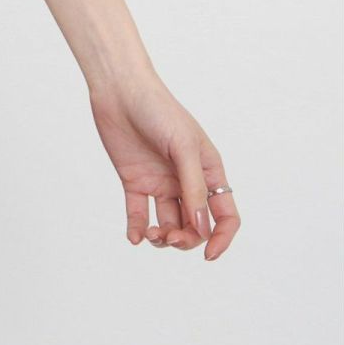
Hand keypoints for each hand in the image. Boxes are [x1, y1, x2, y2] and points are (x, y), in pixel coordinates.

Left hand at [88, 72, 240, 260]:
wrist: (119, 89)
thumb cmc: (158, 109)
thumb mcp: (183, 147)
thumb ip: (193, 188)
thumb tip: (202, 230)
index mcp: (208, 171)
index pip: (224, 214)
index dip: (222, 237)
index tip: (209, 255)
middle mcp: (186, 180)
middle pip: (195, 225)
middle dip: (186, 240)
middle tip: (170, 238)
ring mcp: (160, 181)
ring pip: (168, 224)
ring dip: (162, 238)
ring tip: (150, 235)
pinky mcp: (134, 180)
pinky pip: (138, 213)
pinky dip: (137, 229)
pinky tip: (134, 236)